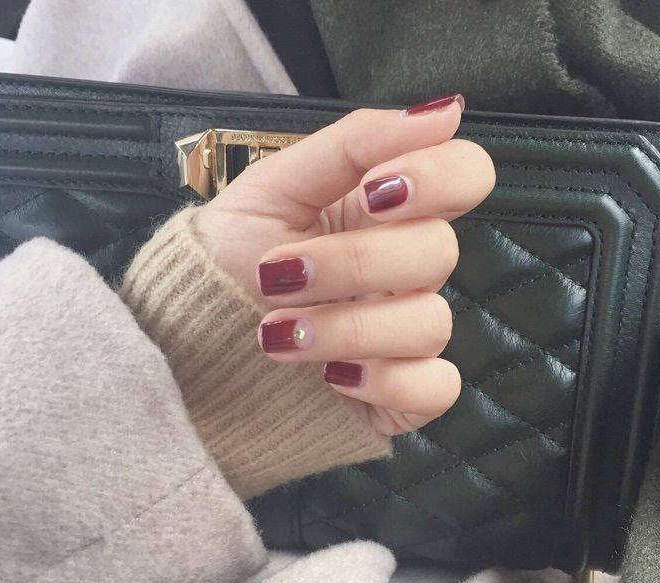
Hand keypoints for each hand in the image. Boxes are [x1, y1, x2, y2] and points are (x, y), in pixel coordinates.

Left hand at [192, 94, 495, 434]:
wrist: (192, 337)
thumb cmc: (229, 258)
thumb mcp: (272, 186)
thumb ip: (353, 143)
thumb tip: (445, 112)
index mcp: (386, 212)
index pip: (466, 176)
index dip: (438, 178)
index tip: (375, 192)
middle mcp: (406, 271)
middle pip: (438, 252)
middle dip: (353, 263)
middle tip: (278, 274)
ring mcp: (406, 335)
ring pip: (431, 324)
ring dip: (346, 328)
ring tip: (278, 334)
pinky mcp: (401, 392)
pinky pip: (436, 389)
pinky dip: (386, 383)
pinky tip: (332, 379)